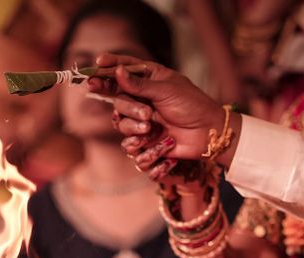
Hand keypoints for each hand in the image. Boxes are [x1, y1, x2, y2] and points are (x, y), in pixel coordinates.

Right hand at [88, 54, 232, 163]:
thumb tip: (117, 71)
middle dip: (128, 108)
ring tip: (153, 129)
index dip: (107, 68)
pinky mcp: (144, 140)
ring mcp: (141, 120)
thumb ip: (139, 84)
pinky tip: (160, 143)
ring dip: (134, 127)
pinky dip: (142, 145)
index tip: (96, 65)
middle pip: (116, 99)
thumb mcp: (166, 90)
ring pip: (119, 123)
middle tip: (147, 114)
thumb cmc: (192, 106)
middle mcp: (141, 98)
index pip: (122, 70)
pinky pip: (129, 145)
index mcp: (148, 79)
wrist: (208, 134)